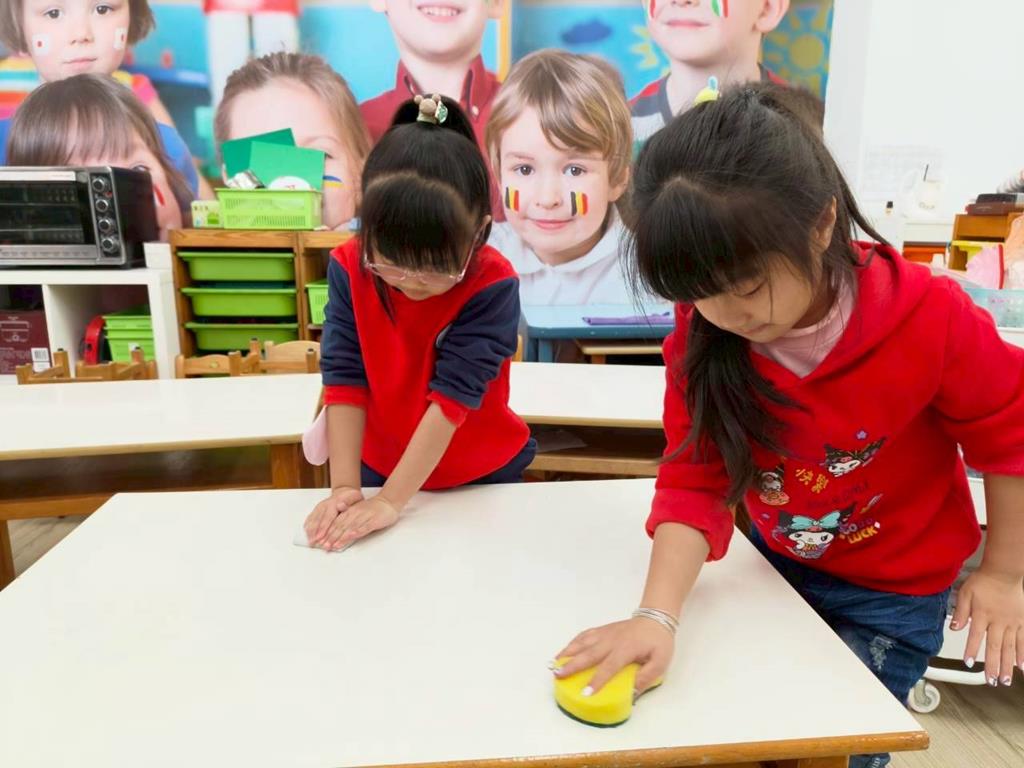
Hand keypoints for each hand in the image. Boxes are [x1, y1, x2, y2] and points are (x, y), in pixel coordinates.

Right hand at [304, 486, 364, 547]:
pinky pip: (311, 517)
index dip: (323, 529)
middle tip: (313, 543)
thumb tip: (341, 505)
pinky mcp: (317, 509)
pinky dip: (308, 526)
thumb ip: (348, 502)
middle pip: (318, 521)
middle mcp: (324, 505)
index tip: (320, 538)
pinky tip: (306, 532)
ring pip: (313, 520)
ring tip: (309, 541)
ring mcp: (319, 507)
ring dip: (310, 531)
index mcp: (334, 503)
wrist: (344, 491)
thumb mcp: (354, 497)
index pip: (327, 518)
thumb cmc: (351, 497)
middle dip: (315, 533)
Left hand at [317, 495, 400, 550]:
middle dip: (332, 537)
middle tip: (324, 547)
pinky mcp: (374, 520)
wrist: (387, 502)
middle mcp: (355, 513)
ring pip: (351, 527)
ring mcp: (365, 516)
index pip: (336, 523)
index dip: (328, 532)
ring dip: (342, 537)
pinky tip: (352, 536)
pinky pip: (365, 526)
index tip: (321, 541)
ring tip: (334, 545)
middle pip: (341, 526)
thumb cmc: (371, 508)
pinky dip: (358, 531)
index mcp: (350, 511)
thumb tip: (331, 523)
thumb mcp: (356, 509)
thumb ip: (344, 515)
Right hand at [552, 617, 674, 695]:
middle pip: (588, 654)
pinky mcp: (602, 630)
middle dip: (572, 665)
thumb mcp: (660, 662)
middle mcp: (611, 641)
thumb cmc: (658, 642)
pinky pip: (584, 635)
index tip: (585, 693)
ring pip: (582, 642)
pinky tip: (564, 651)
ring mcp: (604, 633)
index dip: (597, 680)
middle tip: (558, 675)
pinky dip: (572, 643)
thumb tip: (631, 693)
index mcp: (626, 650)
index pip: (609, 667)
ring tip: (554, 664)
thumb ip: (647, 677)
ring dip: (567, 653)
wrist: (655, 618)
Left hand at [951, 568, 1023, 685]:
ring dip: (1007, 665)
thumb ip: (960, 611)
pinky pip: (1023, 640)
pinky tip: (1022, 667)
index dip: (971, 650)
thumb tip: (954, 628)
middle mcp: (997, 622)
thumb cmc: (984, 581)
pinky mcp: (1022, 621)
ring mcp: (1011, 623)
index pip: (975, 636)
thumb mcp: (965, 593)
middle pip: (994, 647)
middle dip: (992, 666)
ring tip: (1006, 680)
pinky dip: (1023, 654)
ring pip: (1009, 648)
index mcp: (981, 615)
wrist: (1004, 572)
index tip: (969, 663)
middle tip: (991, 681)